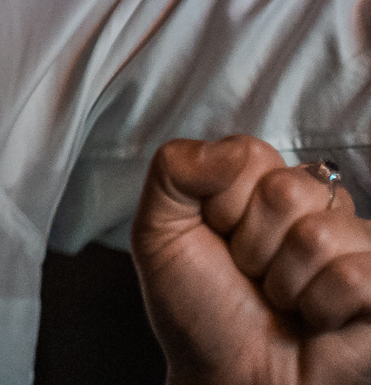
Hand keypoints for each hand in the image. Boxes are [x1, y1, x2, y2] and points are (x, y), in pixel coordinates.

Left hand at [137, 137, 370, 384]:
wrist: (226, 377)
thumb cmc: (198, 310)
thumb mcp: (159, 232)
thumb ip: (176, 169)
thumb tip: (237, 148)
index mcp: (264, 186)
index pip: (251, 156)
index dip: (222, 206)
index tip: (217, 240)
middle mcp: (317, 209)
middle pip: (289, 190)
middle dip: (253, 244)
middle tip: (251, 276)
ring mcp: (355, 248)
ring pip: (322, 235)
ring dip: (285, 282)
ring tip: (282, 300)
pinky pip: (358, 276)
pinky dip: (322, 306)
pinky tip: (315, 319)